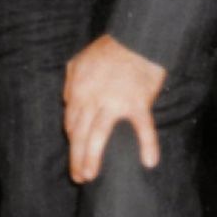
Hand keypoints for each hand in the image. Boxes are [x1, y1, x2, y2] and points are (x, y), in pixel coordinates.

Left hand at [63, 34, 166, 183]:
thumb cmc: (109, 49)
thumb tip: (67, 100)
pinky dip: (147, 144)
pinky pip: (143, 128)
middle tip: (78, 178)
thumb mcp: (80, 60)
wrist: (136, 38)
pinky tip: (149, 162)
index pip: (71, 121)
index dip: (73, 138)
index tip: (77, 150)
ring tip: (90, 176)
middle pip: (79, 133)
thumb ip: (70, 80)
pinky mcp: (138, 102)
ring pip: (99, 135)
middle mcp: (92, 98)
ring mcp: (115, 102)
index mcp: (78, 89)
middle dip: (76, 157)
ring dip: (92, 157)